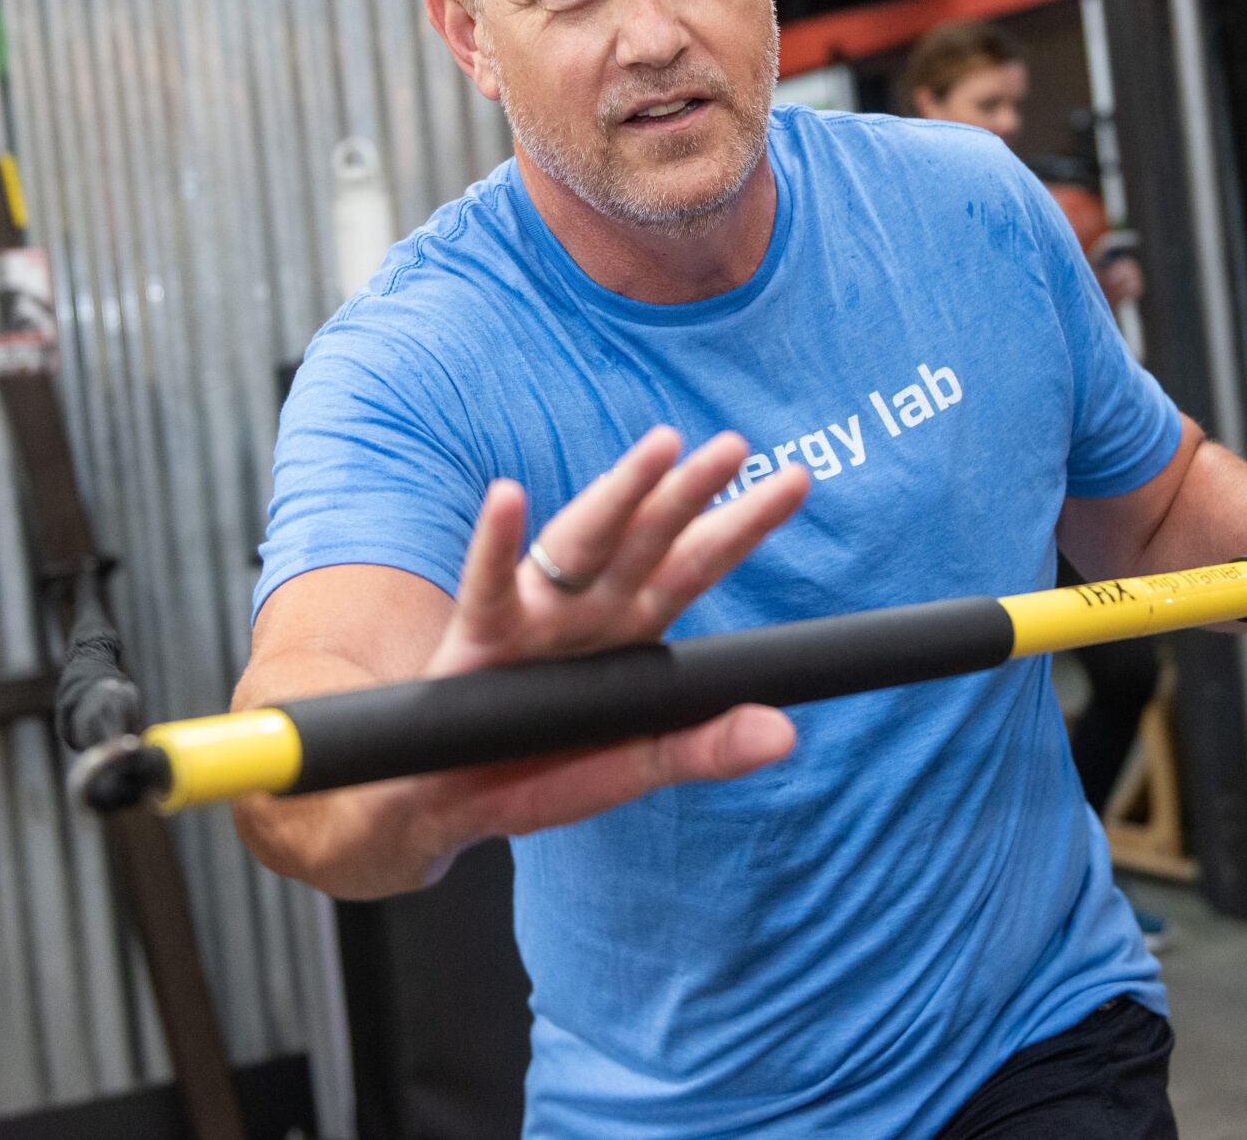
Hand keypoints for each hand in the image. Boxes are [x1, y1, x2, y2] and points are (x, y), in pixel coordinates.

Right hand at [413, 427, 810, 854]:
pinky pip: (489, 584)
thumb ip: (706, 747)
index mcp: (633, 626)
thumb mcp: (635, 763)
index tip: (795, 480)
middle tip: (734, 447)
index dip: (743, 524)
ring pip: (584, 543)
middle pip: (651, 538)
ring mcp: (536, 615)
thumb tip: (785, 732)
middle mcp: (591, 607)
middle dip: (692, 492)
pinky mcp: (480, 637)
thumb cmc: (542, 768)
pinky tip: (506, 497)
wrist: (451, 800)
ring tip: (659, 449)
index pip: (698, 564)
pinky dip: (495, 541)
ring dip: (621, 493)